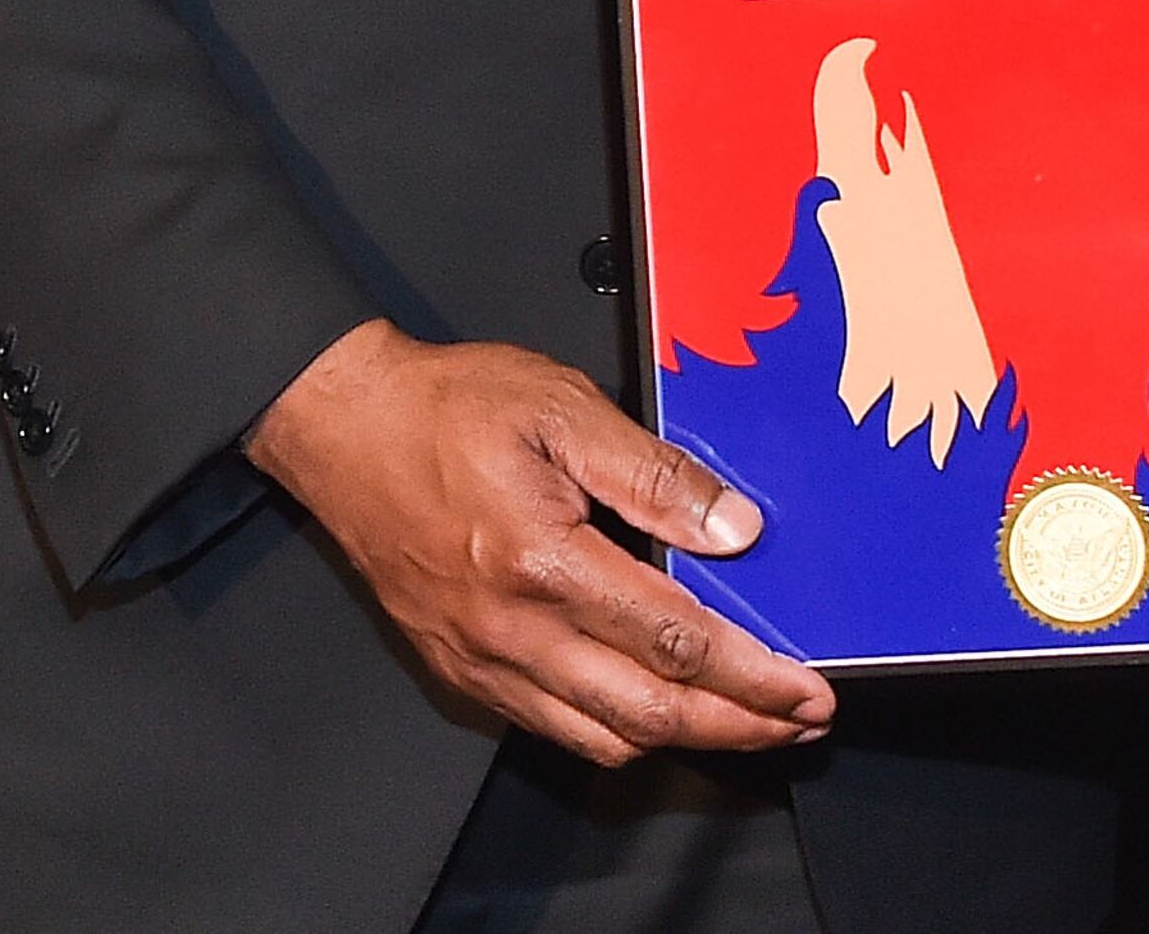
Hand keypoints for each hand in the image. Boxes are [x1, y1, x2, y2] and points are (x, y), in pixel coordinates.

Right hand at [245, 319, 833, 763]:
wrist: (343, 427)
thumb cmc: (448, 407)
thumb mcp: (564, 408)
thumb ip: (653, 473)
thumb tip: (734, 527)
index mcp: (543, 562)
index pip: (672, 640)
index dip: (749, 675)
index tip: (805, 689)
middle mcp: (510, 630)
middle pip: (645, 712)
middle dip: (736, 727)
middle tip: (800, 723)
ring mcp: (480, 660)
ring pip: (599, 736)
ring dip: (683, 740)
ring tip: (746, 725)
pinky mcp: (460, 669)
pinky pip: (550, 726)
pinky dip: (615, 733)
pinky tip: (655, 711)